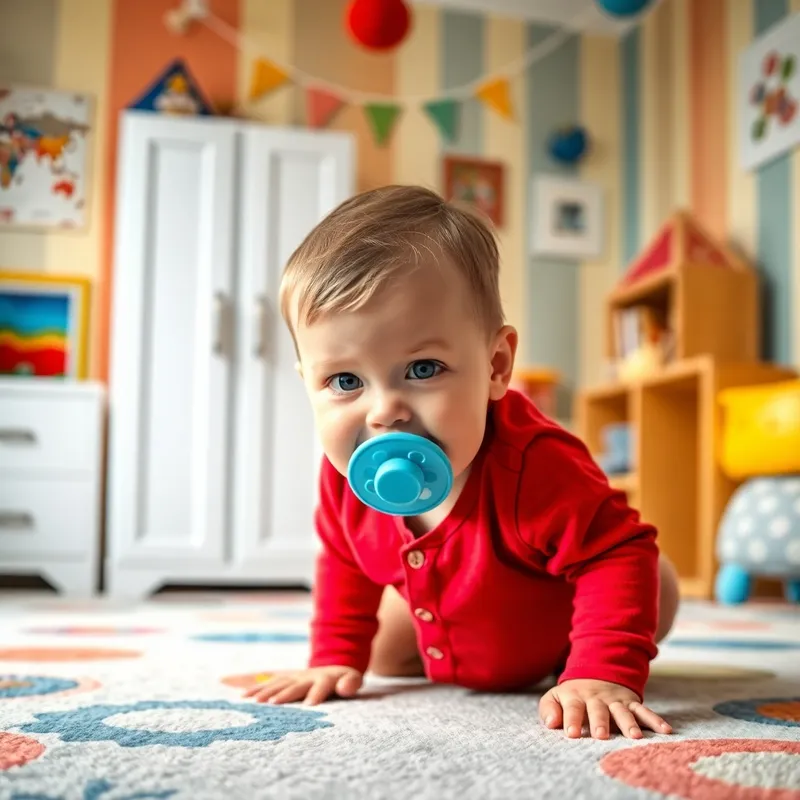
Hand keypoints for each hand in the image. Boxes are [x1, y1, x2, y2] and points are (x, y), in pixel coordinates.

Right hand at [243, 666, 362, 705]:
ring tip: (253, 700)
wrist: (330, 667)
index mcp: (324, 678)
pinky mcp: (281, 679)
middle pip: (294, 684)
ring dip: (264, 690)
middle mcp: (305, 676)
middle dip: (284, 693)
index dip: (316, 693)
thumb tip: (345, 687)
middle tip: (272, 703)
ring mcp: (291, 676)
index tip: (310, 705)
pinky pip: (265, 681)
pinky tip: (234, 688)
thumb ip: (351, 683)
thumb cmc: (343, 680)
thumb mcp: (352, 680)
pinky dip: (250, 684)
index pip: (321, 685)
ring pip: (277, 682)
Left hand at [539, 679, 671, 739]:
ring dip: (628, 723)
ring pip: (622, 711)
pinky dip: (654, 720)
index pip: (572, 707)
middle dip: (600, 722)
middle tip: (601, 736)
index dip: (571, 719)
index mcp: (575, 696)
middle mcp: (596, 698)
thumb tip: (551, 723)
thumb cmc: (572, 695)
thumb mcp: (555, 697)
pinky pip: (644, 710)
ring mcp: (615, 700)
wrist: (595, 673)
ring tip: (634, 737)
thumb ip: (548, 709)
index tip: (571, 733)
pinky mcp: (630, 702)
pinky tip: (665, 731)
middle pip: (598, 710)